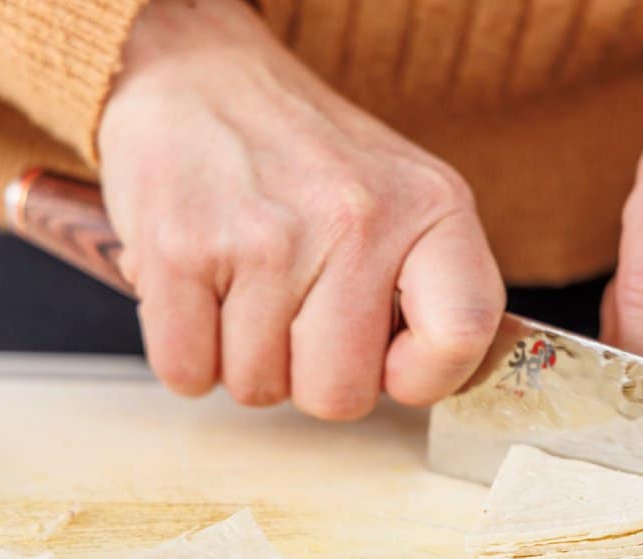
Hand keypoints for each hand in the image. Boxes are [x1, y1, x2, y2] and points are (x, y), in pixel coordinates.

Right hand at [98, 0, 503, 417]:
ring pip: (259, 388)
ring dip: (246, 358)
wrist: (200, 78)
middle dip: (312, 376)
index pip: (462, 336)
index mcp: (433, 206)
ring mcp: (265, 237)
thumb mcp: (408, 198)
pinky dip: (189, 352)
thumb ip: (440, 290)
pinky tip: (203, 292)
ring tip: (247, 286)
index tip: (391, 365)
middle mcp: (356, 219)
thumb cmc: (310, 162)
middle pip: (340, 396)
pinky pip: (187, 373)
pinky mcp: (180, 250)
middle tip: (298, 314)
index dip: (422, 377)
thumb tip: (447, 379)